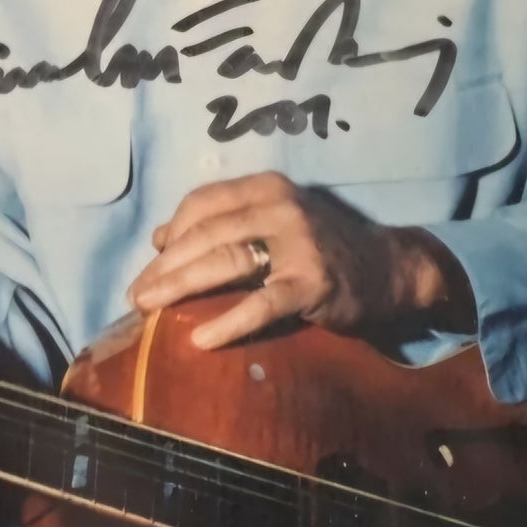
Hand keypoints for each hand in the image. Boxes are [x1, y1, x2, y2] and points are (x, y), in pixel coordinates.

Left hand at [126, 172, 475, 351]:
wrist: (390, 268)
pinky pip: (261, 304)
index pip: (202, 203)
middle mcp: (280, 206)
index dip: (169, 234)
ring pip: (224, 262)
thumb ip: (223, 222)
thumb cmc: (322, 245)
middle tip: (136, 296)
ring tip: (150, 310)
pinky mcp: (312, 283)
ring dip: (179, 287)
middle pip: (205, 234)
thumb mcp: (274, 219)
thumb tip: (160, 237)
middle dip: (164, 267)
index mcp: (266, 187)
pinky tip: (201, 338)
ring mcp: (298, 243)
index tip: (148, 265)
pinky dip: (227, 322)